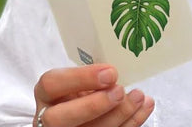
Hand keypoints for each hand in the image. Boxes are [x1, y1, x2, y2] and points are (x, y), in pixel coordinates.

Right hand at [33, 64, 153, 126]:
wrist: (80, 110)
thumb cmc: (82, 88)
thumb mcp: (81, 77)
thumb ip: (92, 75)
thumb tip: (117, 70)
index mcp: (48, 93)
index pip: (52, 84)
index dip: (81, 78)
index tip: (110, 72)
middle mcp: (50, 117)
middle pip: (60, 118)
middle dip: (94, 105)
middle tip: (120, 91)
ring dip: (119, 115)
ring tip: (138, 97)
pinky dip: (130, 123)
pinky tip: (143, 108)